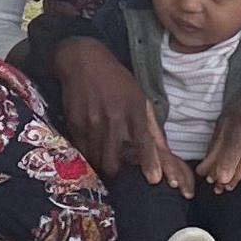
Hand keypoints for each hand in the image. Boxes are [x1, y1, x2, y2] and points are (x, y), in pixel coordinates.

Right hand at [49, 36, 183, 190]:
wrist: (84, 61)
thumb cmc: (117, 80)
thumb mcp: (139, 97)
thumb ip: (151, 126)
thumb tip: (165, 151)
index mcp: (134, 108)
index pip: (143, 141)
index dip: (149, 162)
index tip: (154, 179)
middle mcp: (113, 116)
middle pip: (114, 159)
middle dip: (117, 170)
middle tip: (119, 170)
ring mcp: (92, 121)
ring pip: (97, 158)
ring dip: (102, 163)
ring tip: (105, 159)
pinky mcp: (75, 122)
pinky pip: (82, 150)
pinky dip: (88, 154)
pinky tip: (92, 148)